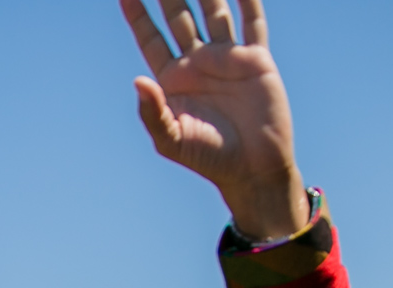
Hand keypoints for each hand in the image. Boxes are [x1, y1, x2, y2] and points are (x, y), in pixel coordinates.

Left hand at [120, 0, 305, 242]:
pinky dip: (249, 0)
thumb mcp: (171, 140)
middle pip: (179, 16)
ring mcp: (227, 58)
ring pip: (214, 10)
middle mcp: (198, 62)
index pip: (151, 38)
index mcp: (173, 79)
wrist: (252, 167)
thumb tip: (137, 82)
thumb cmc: (208, 158)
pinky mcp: (255, 59)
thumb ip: (152, 113)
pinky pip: (252, 22)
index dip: (137, 15)